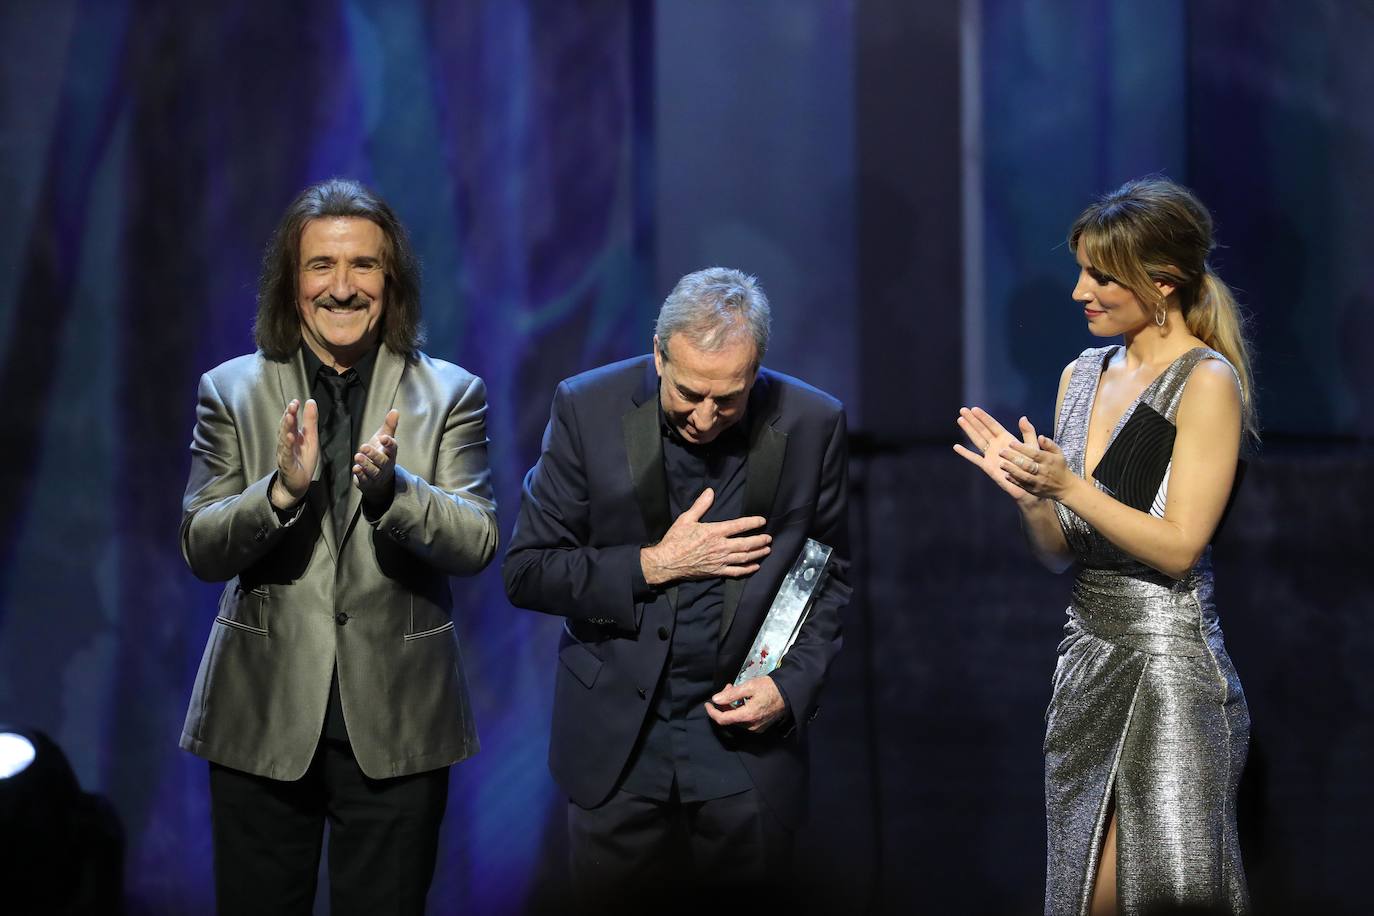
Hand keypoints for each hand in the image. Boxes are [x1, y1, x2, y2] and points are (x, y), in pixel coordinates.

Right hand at [271, 398, 318, 508]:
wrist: (296, 484)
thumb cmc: (302, 460)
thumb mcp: (310, 439)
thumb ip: (310, 421)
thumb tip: (310, 402)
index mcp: (292, 436)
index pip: (291, 421)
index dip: (292, 411)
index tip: (296, 401)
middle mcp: (286, 443)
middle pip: (286, 428)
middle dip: (289, 416)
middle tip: (293, 405)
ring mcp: (285, 454)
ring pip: (284, 439)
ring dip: (286, 428)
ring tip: (289, 417)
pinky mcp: (287, 465)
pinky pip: (286, 455)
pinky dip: (287, 446)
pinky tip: (290, 438)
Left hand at [353, 408, 398, 499]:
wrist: (379, 479)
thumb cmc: (381, 454)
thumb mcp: (385, 439)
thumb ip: (389, 426)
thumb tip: (395, 410)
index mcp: (390, 453)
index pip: (392, 448)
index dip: (389, 443)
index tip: (384, 438)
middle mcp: (386, 465)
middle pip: (382, 461)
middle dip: (373, 454)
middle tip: (363, 447)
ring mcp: (377, 475)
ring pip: (373, 471)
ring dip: (366, 464)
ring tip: (357, 457)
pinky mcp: (368, 482)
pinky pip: (365, 479)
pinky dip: (361, 475)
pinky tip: (356, 468)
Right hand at [639, 488, 769, 585]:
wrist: (667, 562)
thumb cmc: (675, 540)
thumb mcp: (686, 519)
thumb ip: (700, 505)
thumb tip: (710, 492)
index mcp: (714, 532)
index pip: (738, 526)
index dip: (752, 522)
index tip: (762, 520)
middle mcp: (720, 547)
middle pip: (746, 543)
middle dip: (760, 540)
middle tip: (769, 538)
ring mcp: (719, 561)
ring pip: (744, 557)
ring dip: (757, 553)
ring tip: (766, 550)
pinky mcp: (716, 571)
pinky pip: (736, 572)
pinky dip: (747, 569)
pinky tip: (755, 566)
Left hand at [706, 676, 785, 732]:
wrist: (789, 694)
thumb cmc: (770, 688)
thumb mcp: (749, 686)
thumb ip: (731, 694)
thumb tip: (715, 699)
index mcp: (747, 716)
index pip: (723, 719)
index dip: (712, 712)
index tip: (708, 703)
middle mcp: (750, 726)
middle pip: (729, 718)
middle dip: (725, 703)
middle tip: (729, 687)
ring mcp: (756, 727)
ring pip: (736, 719)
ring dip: (732, 705)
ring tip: (735, 689)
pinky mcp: (760, 726)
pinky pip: (744, 720)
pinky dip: (740, 710)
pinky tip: (743, 699)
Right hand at [953, 407, 1039, 502]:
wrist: (1029, 485)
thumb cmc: (1033, 467)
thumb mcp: (1033, 447)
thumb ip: (1028, 433)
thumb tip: (1022, 417)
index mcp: (1007, 439)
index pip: (993, 425)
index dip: (983, 417)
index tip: (974, 409)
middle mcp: (997, 446)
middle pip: (982, 430)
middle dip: (973, 420)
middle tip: (963, 410)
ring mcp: (991, 456)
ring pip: (977, 440)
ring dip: (968, 430)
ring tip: (960, 420)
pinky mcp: (987, 467)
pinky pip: (974, 458)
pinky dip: (965, 453)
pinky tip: (956, 447)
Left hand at [998, 422, 1074, 500]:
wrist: (1065, 487)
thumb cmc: (1059, 466)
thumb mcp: (1058, 453)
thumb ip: (1049, 444)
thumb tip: (1040, 436)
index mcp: (1049, 460)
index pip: (1034, 453)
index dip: (1022, 448)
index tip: (1011, 443)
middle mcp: (1043, 471)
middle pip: (1027, 465)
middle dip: (1013, 458)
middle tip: (1001, 452)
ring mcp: (1038, 482)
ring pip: (1024, 476)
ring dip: (1012, 470)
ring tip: (1001, 464)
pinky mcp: (1034, 490)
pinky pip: (1023, 485)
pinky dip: (1014, 481)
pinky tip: (1006, 475)